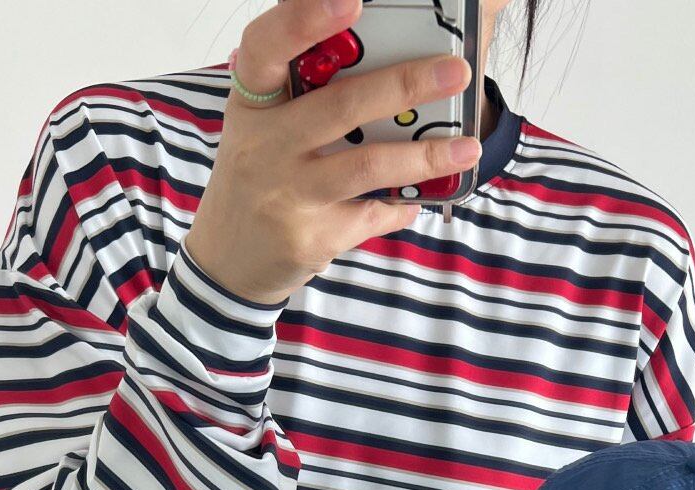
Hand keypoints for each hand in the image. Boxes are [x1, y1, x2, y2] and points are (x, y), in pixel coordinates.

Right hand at [186, 0, 481, 304]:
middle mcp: (264, 146)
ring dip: (424, 156)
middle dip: (405, 85)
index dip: (303, 20)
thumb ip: (305, 93)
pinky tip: (420, 199)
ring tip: (466, 148)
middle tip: (456, 71)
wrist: (228, 261)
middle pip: (341, 106)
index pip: (267, 48)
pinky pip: (372, 215)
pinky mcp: (310, 238)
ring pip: (367, 166)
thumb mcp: (263, 126)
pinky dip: (403, 206)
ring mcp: (287, 195)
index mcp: (253, 103)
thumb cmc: (257, 176)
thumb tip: (379, 52)